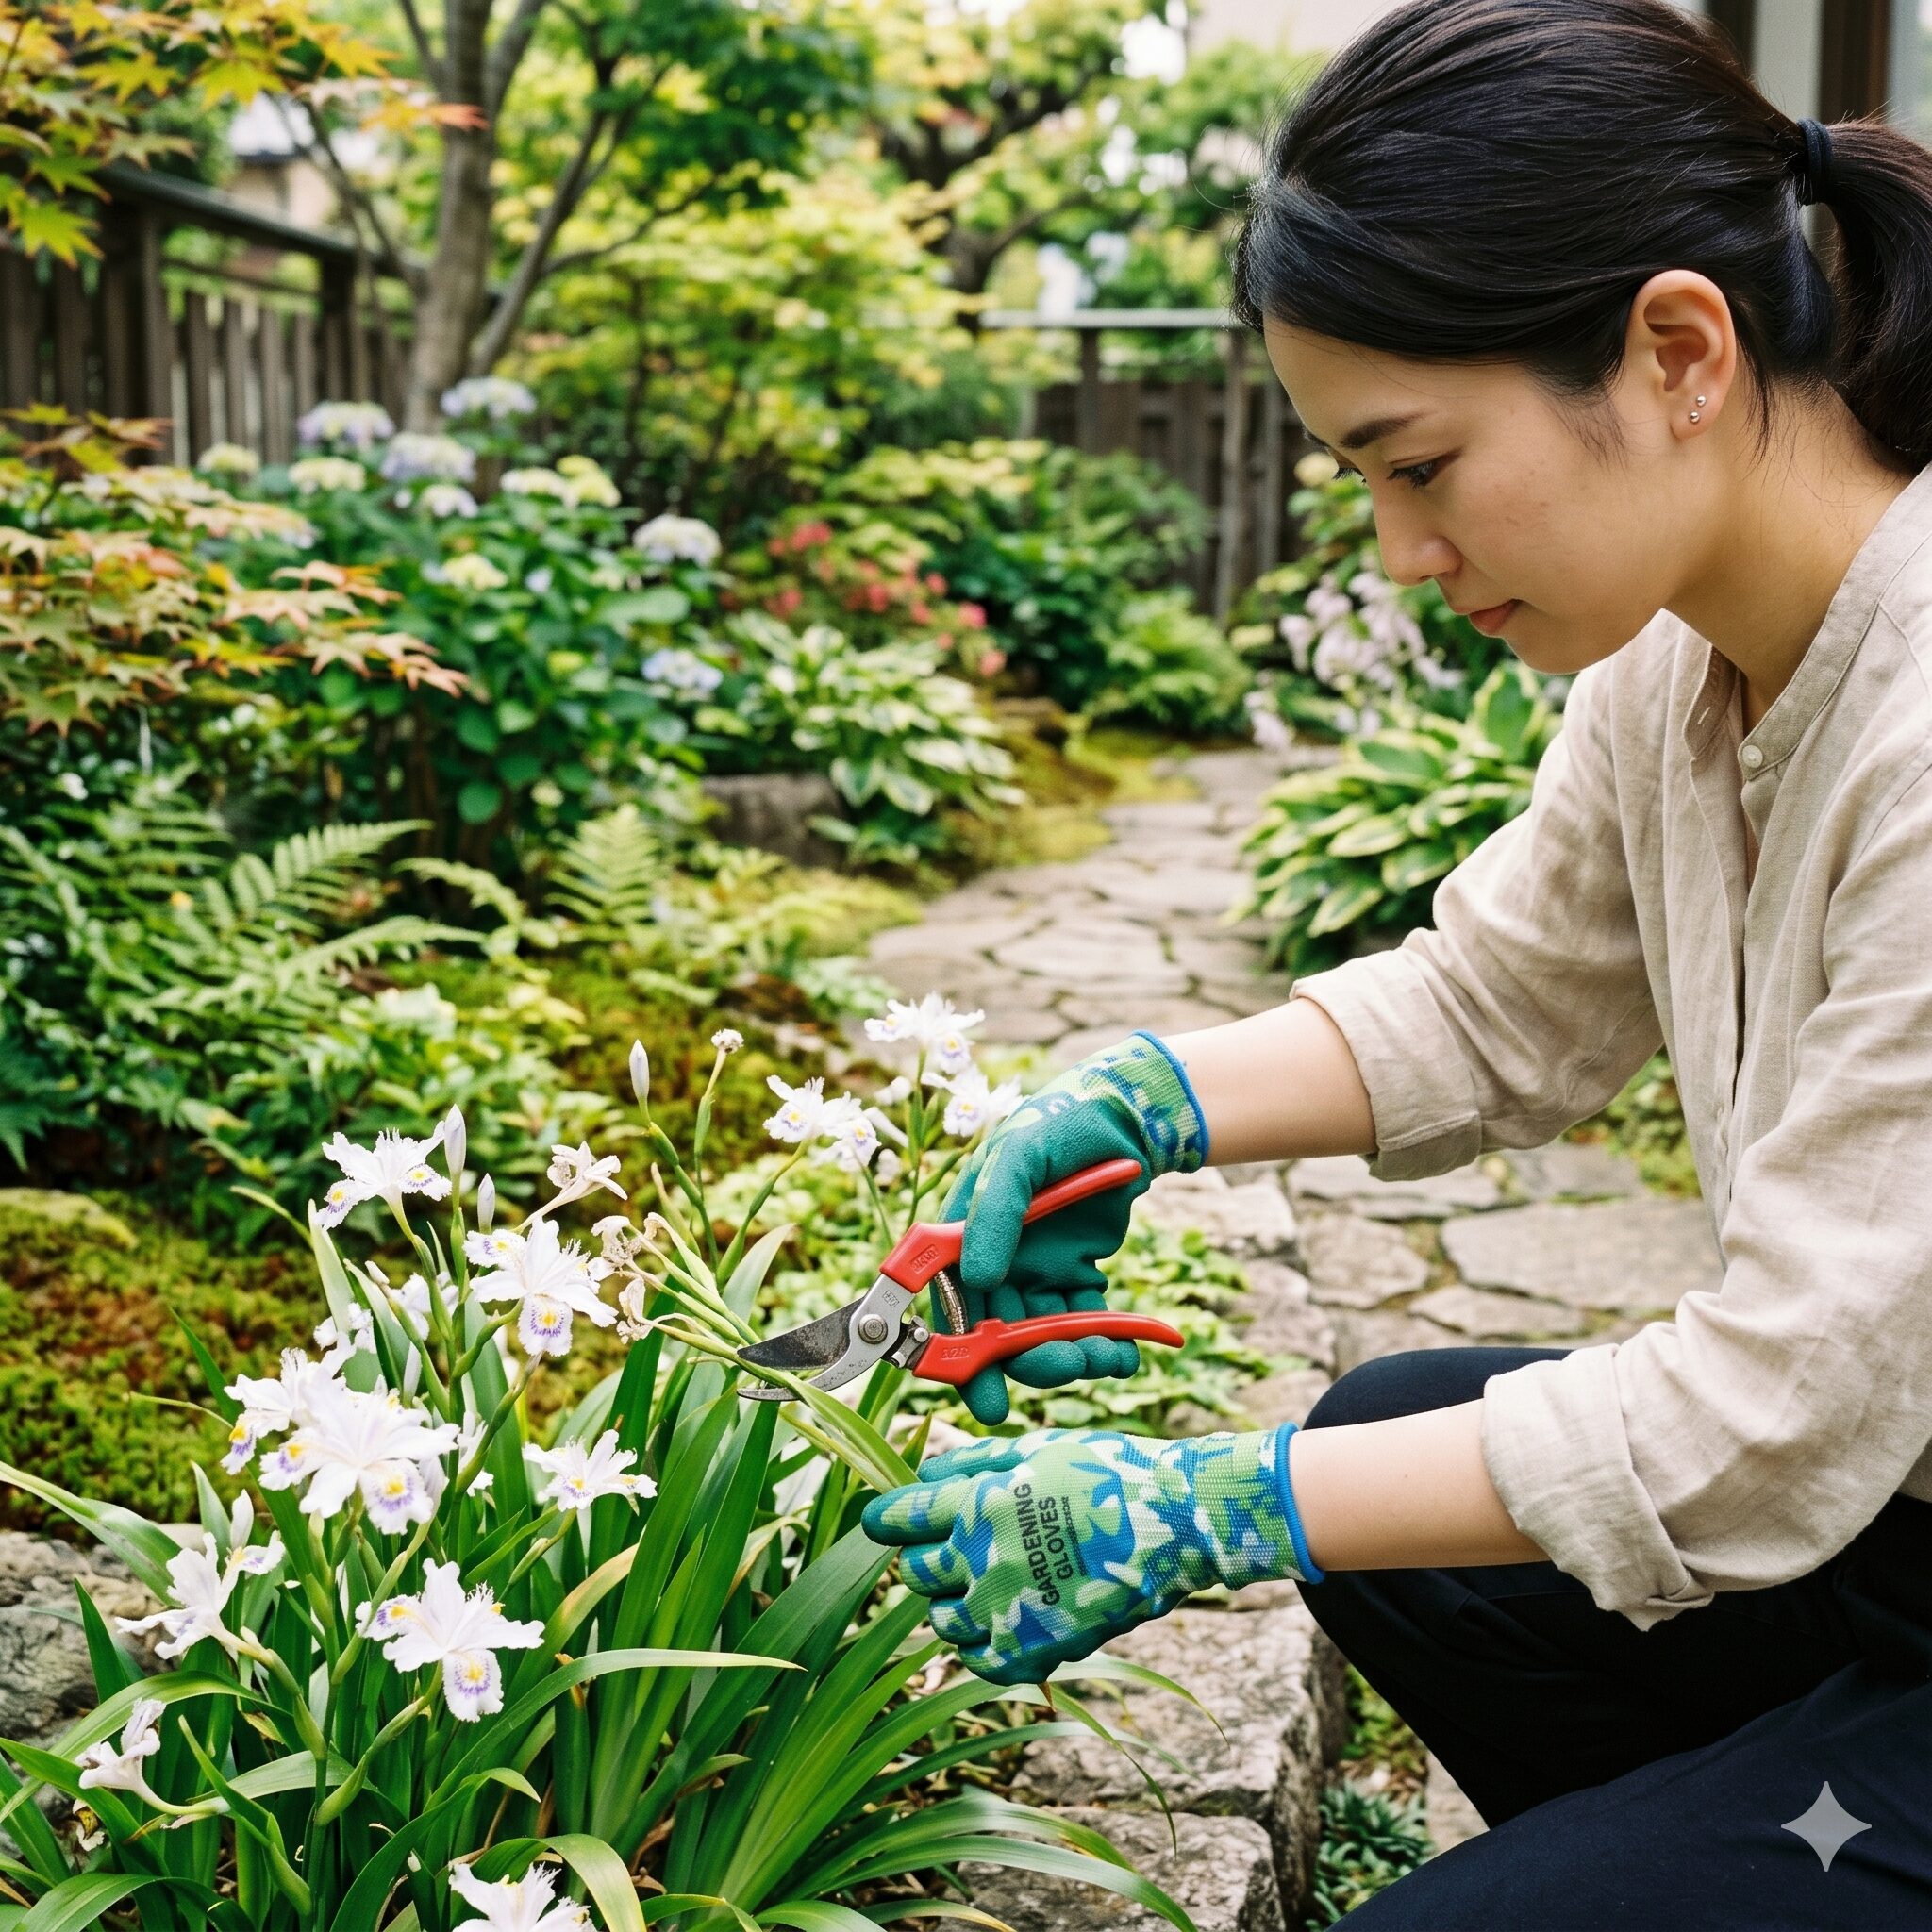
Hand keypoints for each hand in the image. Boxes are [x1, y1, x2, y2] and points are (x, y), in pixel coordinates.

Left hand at [860, 1423, 1320, 1685]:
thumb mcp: (1037, 1449)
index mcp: (979, 1504)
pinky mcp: (1035, 1651)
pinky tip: (1005, 1618)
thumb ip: (974, 1462)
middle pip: (915, 1573)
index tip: (886, 1519)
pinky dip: (982, 1644)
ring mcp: (1009, 1611)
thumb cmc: (1106, 1473)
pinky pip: (979, 1661)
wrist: (1174, 1523)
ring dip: (953, 1601)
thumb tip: (924, 1474)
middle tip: (953, 1547)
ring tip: (988, 1581)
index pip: (900, 1517)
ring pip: (942, 1620)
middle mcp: (983, 1559)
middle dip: (925, 1557)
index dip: (887, 1517)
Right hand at [939, 1031, 1208, 1424]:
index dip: (960, 1356)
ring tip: (1109, 1357)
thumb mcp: (1021, 1154)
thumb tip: (981, 1277)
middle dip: (1028, 1363)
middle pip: (996, 1332)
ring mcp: (1035, 1271)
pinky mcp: (1075, 1276)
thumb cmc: (1061, 1124)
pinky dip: (1104, 1343)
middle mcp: (994, 1260)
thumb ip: (996, 1211)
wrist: (1126, 1117)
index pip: (950, 1303)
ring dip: (1071, 1355)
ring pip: (1041, 1336)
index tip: (984, 1397)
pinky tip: (1128, 1351)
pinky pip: (1082, 1322)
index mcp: (963, 1234)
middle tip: (1067, 1369)